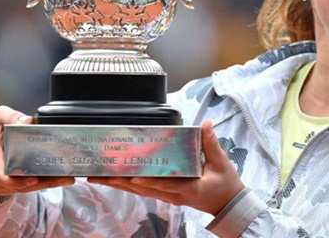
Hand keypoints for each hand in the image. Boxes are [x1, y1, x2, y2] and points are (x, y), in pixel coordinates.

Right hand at [0, 105, 74, 194]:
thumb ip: (11, 116)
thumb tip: (27, 121)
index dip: (15, 181)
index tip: (33, 178)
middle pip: (16, 185)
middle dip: (41, 183)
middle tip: (63, 177)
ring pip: (21, 189)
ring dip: (44, 185)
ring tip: (65, 178)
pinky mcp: (3, 188)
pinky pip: (22, 189)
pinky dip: (39, 185)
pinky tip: (56, 179)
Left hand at [88, 121, 244, 214]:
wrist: (229, 204)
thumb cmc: (226, 184)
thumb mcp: (222, 163)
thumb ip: (211, 143)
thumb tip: (206, 124)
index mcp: (188, 188)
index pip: (164, 184)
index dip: (147, 181)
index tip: (132, 177)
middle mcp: (175, 196)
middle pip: (143, 190)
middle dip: (120, 182)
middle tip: (99, 175)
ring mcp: (170, 197)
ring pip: (140, 192)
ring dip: (119, 185)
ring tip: (99, 178)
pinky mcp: (169, 196)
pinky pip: (146, 191)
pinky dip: (130, 186)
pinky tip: (116, 180)